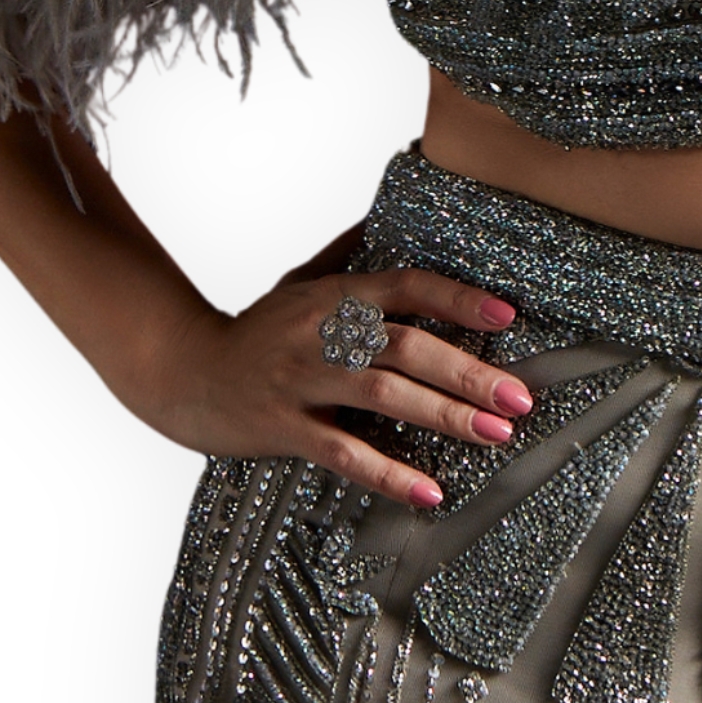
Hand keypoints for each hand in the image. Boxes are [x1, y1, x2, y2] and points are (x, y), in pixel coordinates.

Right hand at [140, 262, 532, 508]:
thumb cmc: (255, 331)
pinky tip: (429, 491)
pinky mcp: (283, 428)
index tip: (507, 316)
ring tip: (495, 434)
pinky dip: (388, 473)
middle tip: (520, 396)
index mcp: (333, 296)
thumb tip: (393, 211)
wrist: (181, 372)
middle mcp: (321, 333)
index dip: (456, 299)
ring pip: (382, 396)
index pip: (404, 287)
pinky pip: (343, 453)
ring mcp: (301, 381)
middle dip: (468, 372)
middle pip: (404, 347)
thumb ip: (349, 253)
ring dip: (444, 416)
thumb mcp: (299, 282)